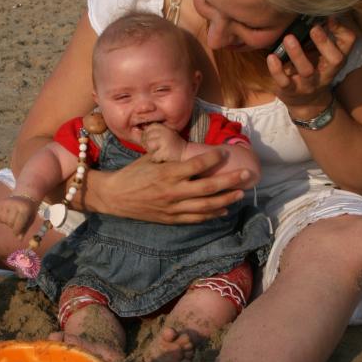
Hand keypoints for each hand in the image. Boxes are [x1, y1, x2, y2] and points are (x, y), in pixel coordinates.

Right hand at [0, 195, 37, 237]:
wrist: (25, 195)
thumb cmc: (29, 210)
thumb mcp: (30, 219)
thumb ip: (24, 229)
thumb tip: (19, 239)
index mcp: (25, 209)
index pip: (18, 224)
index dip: (17, 231)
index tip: (16, 233)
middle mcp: (15, 204)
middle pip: (10, 222)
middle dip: (13, 226)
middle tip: (16, 223)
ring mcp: (7, 202)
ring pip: (3, 220)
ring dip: (7, 222)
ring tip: (12, 217)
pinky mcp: (1, 203)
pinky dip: (1, 218)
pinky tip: (7, 215)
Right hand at [88, 148, 253, 224]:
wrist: (114, 197)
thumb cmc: (131, 173)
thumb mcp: (149, 157)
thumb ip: (168, 153)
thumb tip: (184, 142)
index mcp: (168, 173)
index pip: (197, 165)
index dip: (214, 159)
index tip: (225, 154)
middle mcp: (173, 191)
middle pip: (209, 187)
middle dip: (230, 181)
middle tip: (246, 175)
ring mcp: (173, 207)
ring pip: (206, 206)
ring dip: (226, 199)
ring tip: (240, 193)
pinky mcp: (171, 218)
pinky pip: (196, 218)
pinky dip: (211, 215)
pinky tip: (223, 210)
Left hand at [141, 124, 184, 161]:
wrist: (186, 154)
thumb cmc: (172, 146)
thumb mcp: (162, 135)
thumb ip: (149, 133)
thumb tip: (134, 131)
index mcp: (162, 126)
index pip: (146, 131)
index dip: (149, 138)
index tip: (157, 142)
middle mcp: (163, 132)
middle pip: (146, 139)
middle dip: (150, 145)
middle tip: (160, 148)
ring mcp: (165, 141)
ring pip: (149, 147)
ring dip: (153, 152)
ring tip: (162, 152)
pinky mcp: (165, 151)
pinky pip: (153, 157)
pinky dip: (157, 159)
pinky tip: (164, 157)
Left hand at [266, 17, 354, 111]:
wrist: (306, 104)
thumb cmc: (312, 70)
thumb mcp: (320, 55)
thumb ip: (319, 38)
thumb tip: (310, 12)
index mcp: (335, 61)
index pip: (348, 43)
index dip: (342, 30)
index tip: (330, 18)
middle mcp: (326, 73)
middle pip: (335, 59)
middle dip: (325, 42)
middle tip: (314, 27)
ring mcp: (308, 84)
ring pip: (307, 70)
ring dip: (298, 54)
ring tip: (289, 37)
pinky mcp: (290, 91)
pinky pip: (284, 82)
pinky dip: (277, 69)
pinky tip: (271, 57)